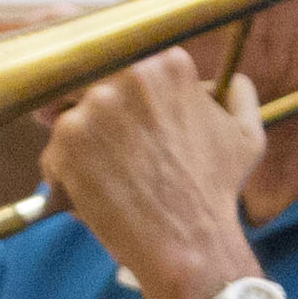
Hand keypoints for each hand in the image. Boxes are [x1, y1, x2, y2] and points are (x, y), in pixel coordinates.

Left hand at [38, 50, 264, 298]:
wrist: (188, 241)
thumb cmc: (215, 192)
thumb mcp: (245, 136)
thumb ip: (240, 98)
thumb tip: (236, 82)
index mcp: (167, 64)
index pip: (119, 57)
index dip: (107, 80)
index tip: (103, 96)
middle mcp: (130, 74)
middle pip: (86, 81)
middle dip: (79, 105)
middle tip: (81, 131)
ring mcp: (96, 104)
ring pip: (66, 119)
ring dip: (75, 148)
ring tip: (103, 178)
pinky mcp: (68, 138)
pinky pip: (52, 153)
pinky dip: (63, 177)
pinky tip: (91, 196)